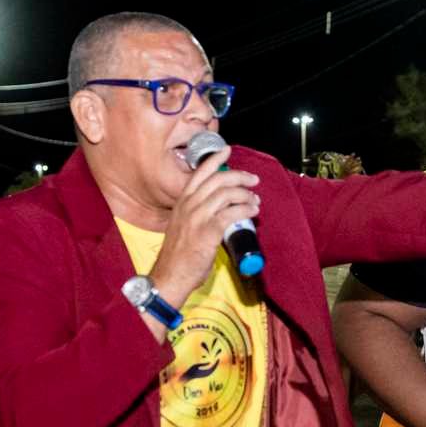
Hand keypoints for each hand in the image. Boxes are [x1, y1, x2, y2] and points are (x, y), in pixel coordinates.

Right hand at [148, 145, 259, 305]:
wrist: (170, 275)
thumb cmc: (177, 255)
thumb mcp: (182, 226)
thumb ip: (196, 213)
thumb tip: (219, 209)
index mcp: (182, 202)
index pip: (199, 173)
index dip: (215, 159)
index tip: (227, 150)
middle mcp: (189, 205)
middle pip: (218, 180)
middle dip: (239, 176)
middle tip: (253, 180)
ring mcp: (198, 217)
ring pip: (227, 194)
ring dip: (245, 194)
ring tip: (255, 199)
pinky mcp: (209, 231)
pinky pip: (232, 212)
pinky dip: (246, 209)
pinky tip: (253, 211)